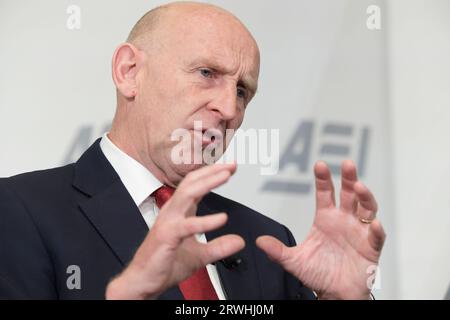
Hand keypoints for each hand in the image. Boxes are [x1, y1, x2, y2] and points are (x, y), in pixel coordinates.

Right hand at [106, 162, 244, 298]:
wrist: (144, 281)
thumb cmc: (164, 264)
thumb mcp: (200, 255)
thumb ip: (219, 246)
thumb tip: (239, 241)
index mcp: (179, 212)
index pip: (195, 185)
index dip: (212, 174)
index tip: (230, 168)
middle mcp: (172, 212)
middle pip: (191, 183)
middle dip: (211, 171)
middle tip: (230, 165)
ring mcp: (168, 222)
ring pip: (187, 194)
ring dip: (207, 183)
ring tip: (225, 176)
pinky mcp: (166, 236)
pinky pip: (187, 225)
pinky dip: (205, 221)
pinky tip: (221, 218)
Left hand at [256, 160, 385, 298]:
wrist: (335, 294)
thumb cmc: (318, 274)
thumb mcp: (294, 261)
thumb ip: (278, 251)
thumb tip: (259, 241)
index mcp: (326, 218)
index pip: (325, 193)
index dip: (323, 179)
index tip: (320, 165)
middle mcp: (344, 220)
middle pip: (349, 194)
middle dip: (349, 178)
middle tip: (347, 165)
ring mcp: (359, 232)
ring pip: (366, 209)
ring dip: (365, 197)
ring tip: (360, 187)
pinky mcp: (371, 247)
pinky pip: (376, 236)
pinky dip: (377, 229)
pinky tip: (374, 223)